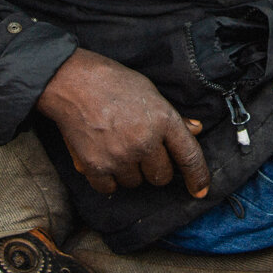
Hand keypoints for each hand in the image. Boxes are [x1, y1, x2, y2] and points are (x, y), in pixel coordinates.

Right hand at [38, 48, 210, 197]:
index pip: (189, 157)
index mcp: (163, 120)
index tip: (200, 191)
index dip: (198, 177)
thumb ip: (172, 116)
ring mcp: (120, 156)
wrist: (72, 82)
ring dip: (129, 172)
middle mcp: (145, 141)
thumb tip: (195, 130)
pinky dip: (108, 179)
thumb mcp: (150, 92)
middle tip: (139, 150)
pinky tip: (103, 157)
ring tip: (116, 146)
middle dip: (154, 168)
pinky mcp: (96, 166)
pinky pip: (110, 188)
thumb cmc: (113, 82)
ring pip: (135, 183)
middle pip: (161, 176)